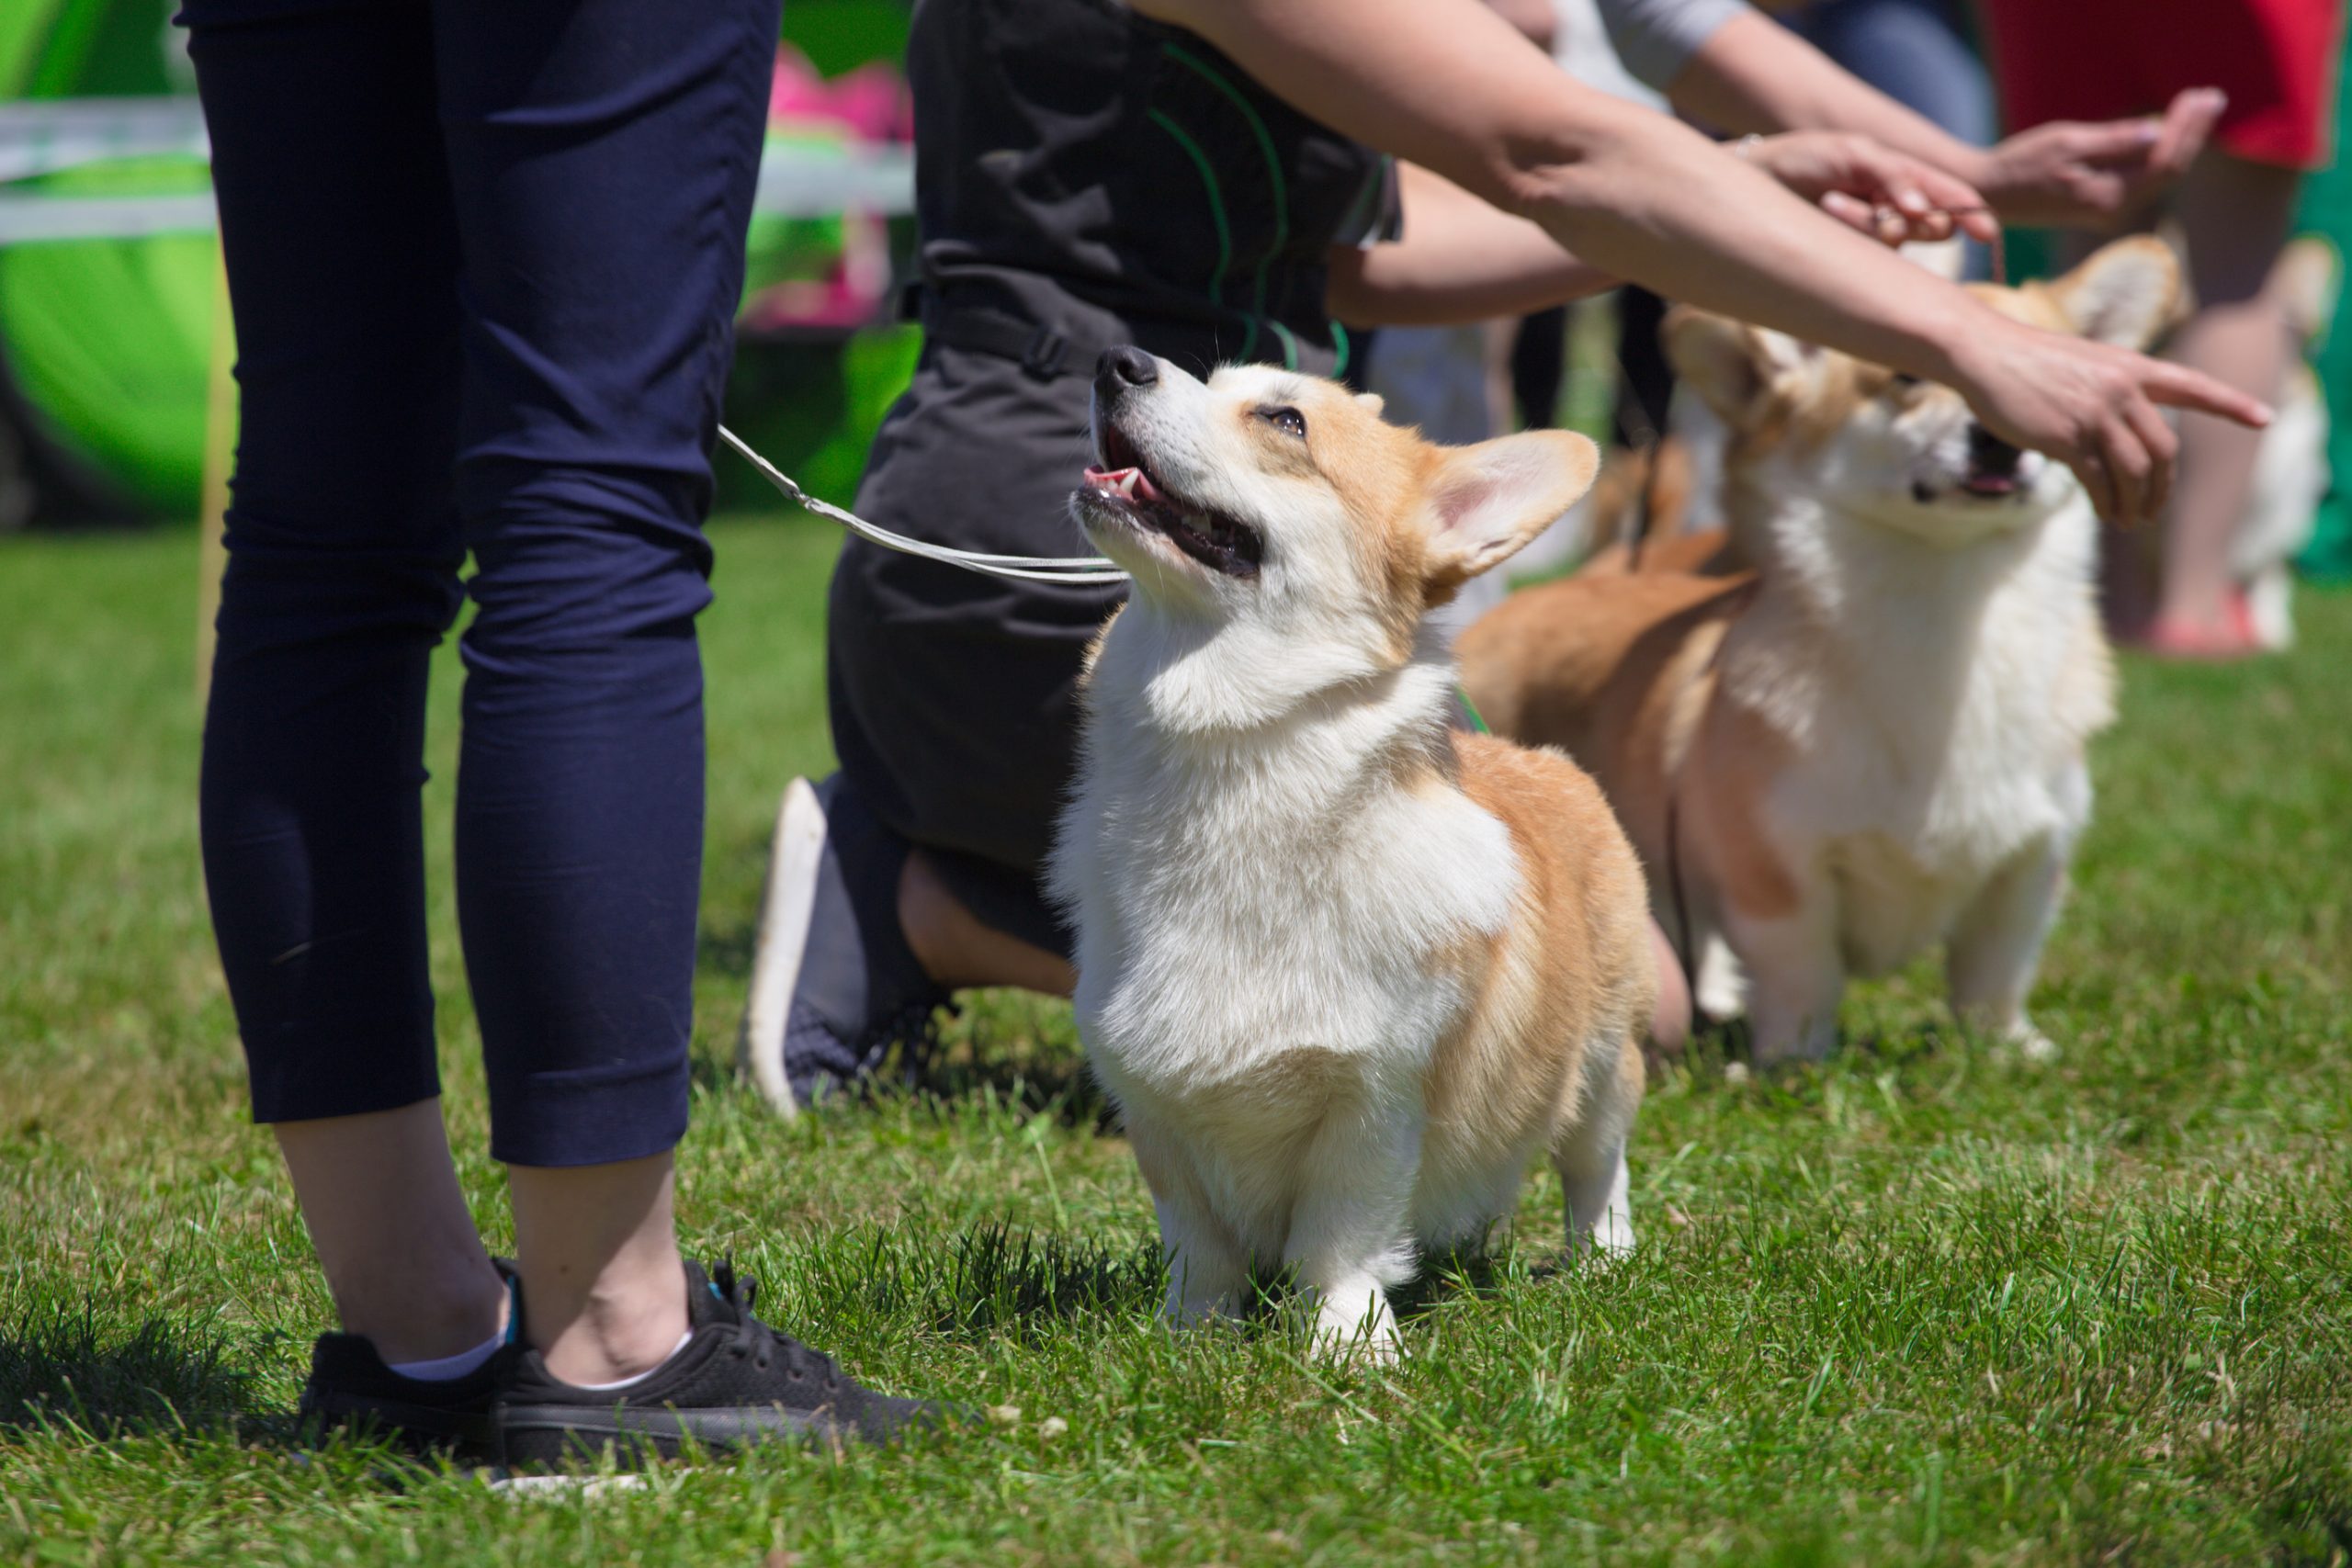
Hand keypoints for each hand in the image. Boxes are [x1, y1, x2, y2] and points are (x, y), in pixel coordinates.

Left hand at [1740, 131, 2000, 245]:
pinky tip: (1827, 212)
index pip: (1953, 198)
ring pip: (1899, 241)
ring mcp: (1875, 236)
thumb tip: (1922, 208)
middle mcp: (1898, 209)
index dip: (1973, 215)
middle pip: (1935, 228)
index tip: (1985, 234)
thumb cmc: (1806, 159)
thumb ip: (1892, 175)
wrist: (1759, 179)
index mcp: (1907, 178)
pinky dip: (1853, 232)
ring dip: (1870, 221)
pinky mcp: (1853, 257)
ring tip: (1833, 200)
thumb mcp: (1853, 154)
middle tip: (1877, 202)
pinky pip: (1871, 255)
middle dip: (1910, 217)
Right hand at [1945, 314, 2269, 524]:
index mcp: (2133, 368)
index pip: (2194, 387)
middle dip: (2163, 487)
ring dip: (2137, 503)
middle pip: (2164, 449)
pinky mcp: (2066, 437)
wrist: (1986, 354)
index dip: (2231, 404)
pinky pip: (2099, 480)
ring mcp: (2095, 413)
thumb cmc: (2028, 362)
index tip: (2265, 419)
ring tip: (2129, 520)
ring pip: (2135, 470)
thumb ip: (2112, 394)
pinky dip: (2107, 502)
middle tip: (2153, 510)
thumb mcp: (2084, 366)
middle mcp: (2122, 389)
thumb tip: (2120, 437)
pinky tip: (2106, 513)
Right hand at [1973, 87, 2224, 229]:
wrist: (1992, 194)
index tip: (2202, 97)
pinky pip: (2145, 179)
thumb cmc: (2023, 163)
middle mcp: (2115, 209)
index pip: (2165, 161)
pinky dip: (2162, 153)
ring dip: (2182, 141)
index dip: (2189, 128)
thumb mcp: (2067, 142)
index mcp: (2109, 195)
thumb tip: (2156, 134)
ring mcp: (2111, 210)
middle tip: (2211, 97)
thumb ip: (2114, 140)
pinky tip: (2170, 133)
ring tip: (2198, 108)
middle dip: (2193, 132)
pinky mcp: (2104, 204)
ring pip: (2161, 176)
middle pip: (2170, 170)